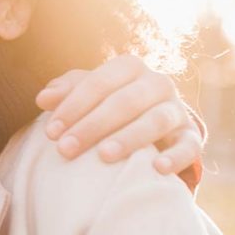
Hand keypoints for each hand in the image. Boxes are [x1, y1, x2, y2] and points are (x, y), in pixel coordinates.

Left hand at [35, 55, 202, 174]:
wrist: (155, 123)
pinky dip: (175, 156)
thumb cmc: (111, 103)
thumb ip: (66, 91)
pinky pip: (189, 145)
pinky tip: (156, 168)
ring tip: (103, 157)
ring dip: (128, 138)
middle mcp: (157, 82)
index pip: (98, 83)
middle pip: (124, 102)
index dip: (72, 107)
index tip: (50, 132)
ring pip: (155, 120)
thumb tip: (43, 98)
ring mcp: (177, 108)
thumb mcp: (88, 93)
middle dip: (92, 126)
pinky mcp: (192, 135)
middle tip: (65, 149)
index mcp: (129, 66)